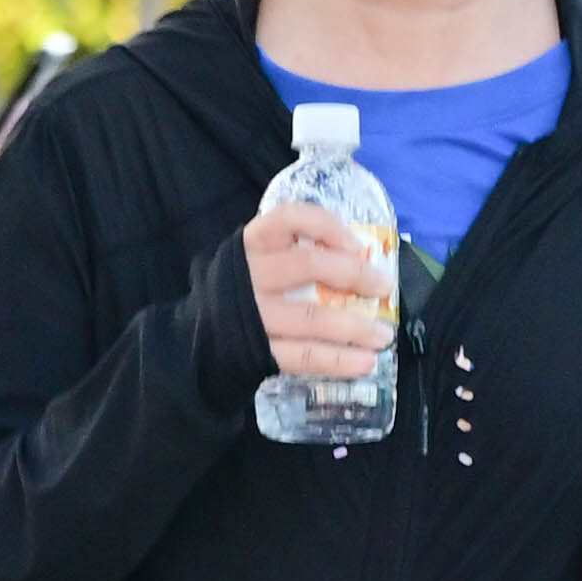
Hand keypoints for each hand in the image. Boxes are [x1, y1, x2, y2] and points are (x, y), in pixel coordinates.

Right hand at [242, 200, 394, 386]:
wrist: (198, 339)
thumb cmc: (243, 291)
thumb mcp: (257, 260)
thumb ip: (294, 253)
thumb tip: (361, 256)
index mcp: (252, 244)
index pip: (288, 218)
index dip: (325, 226)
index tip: (356, 243)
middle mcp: (250, 275)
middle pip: (307, 265)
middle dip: (353, 274)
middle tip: (383, 286)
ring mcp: (254, 316)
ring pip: (311, 317)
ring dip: (355, 327)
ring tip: (384, 335)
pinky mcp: (258, 351)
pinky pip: (303, 356)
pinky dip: (337, 360)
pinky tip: (365, 362)